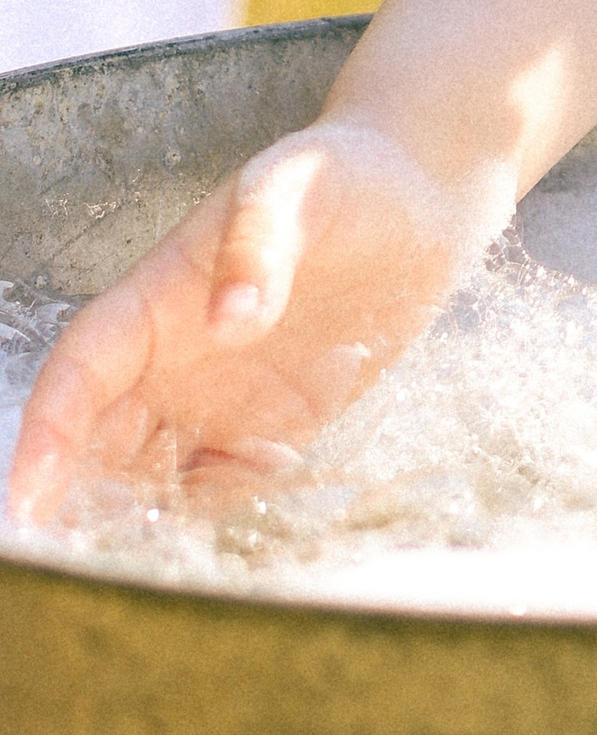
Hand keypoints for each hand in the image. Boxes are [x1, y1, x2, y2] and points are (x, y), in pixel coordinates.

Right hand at [5, 124, 507, 526]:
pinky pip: (228, 482)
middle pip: (102, 441)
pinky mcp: (278, 424)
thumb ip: (259, 243)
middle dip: (80, 499)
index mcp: (158, 299)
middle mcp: (177, 358)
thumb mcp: (296, 186)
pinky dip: (222, 506)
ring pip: (156, 472)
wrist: (420, 199)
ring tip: (152, 559)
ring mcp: (224, 396)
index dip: (48, 431)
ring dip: (145, 514)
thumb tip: (229, 319)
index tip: (27, 494)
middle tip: (80, 561)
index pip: (80, 372)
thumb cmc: (343, 174)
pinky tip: (251, 507)